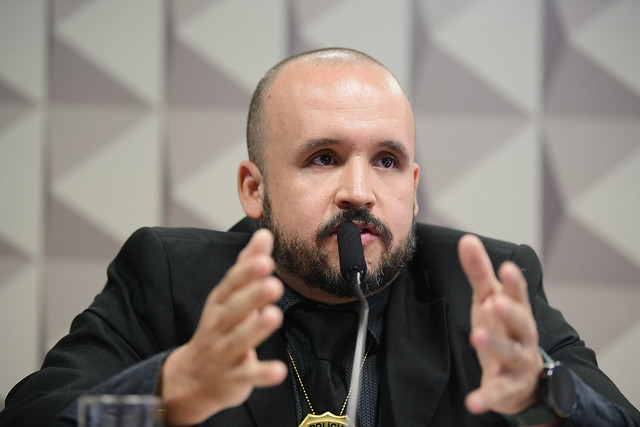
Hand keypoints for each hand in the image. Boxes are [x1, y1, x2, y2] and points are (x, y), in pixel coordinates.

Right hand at [159, 229, 287, 425]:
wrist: (191, 380)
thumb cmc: (219, 329)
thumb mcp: (229, 296)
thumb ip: (248, 266)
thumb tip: (264, 234)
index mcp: (220, 304)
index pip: (231, 284)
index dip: (247, 272)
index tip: (264, 259)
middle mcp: (218, 326)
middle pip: (234, 310)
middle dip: (252, 296)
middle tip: (273, 283)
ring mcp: (223, 353)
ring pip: (239, 340)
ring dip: (255, 329)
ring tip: (274, 315)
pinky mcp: (232, 379)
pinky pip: (247, 376)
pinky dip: (262, 373)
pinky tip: (279, 371)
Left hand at [458, 234, 543, 415]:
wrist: (525, 379)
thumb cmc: (505, 329)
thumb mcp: (489, 300)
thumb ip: (479, 272)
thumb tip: (467, 239)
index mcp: (517, 312)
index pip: (517, 294)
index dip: (513, 282)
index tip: (507, 268)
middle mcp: (523, 336)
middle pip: (522, 323)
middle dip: (511, 312)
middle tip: (496, 301)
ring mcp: (518, 363)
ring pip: (511, 354)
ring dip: (495, 345)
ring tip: (476, 337)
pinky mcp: (508, 388)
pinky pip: (498, 392)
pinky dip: (486, 397)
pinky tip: (473, 402)